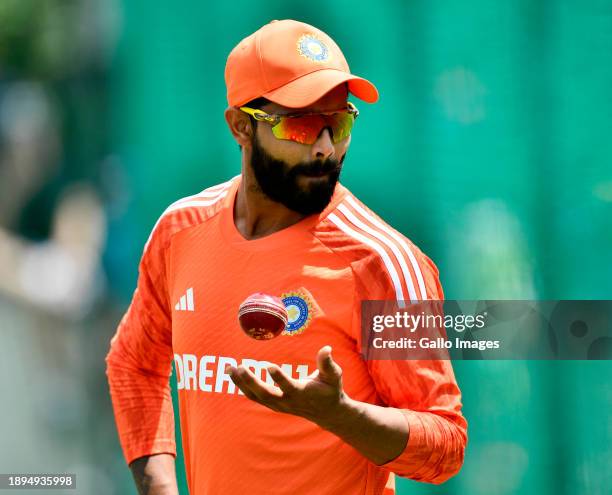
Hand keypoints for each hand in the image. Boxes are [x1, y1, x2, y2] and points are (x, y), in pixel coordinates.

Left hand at [226, 345, 344, 426]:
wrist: (326, 412)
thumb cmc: (330, 389)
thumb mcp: (334, 376)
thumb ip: (328, 363)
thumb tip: (326, 348)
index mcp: (302, 393)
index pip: (288, 386)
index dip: (279, 378)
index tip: (268, 366)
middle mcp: (288, 401)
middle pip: (266, 394)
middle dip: (251, 382)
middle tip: (239, 367)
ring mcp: (278, 404)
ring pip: (256, 396)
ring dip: (242, 384)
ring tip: (231, 368)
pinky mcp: (273, 404)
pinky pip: (254, 397)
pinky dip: (243, 386)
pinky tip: (234, 374)